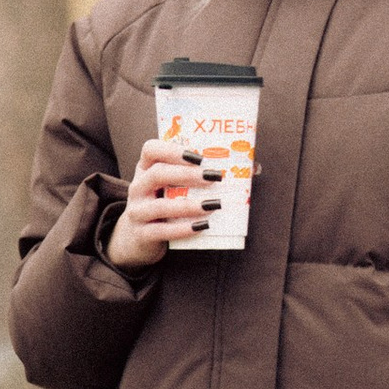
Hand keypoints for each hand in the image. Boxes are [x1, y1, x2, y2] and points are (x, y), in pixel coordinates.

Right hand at [106, 138, 218, 269]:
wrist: (138, 239)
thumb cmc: (163, 205)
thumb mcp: (171, 187)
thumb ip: (198, 176)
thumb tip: (251, 168)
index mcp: (145, 169)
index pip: (150, 149)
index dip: (173, 150)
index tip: (199, 157)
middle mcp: (138, 187)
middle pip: (157, 173)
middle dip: (187, 174)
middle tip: (214, 177)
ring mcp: (137, 211)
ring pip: (160, 206)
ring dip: (188, 205)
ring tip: (213, 204)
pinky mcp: (142, 234)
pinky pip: (162, 231)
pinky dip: (183, 229)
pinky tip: (202, 226)